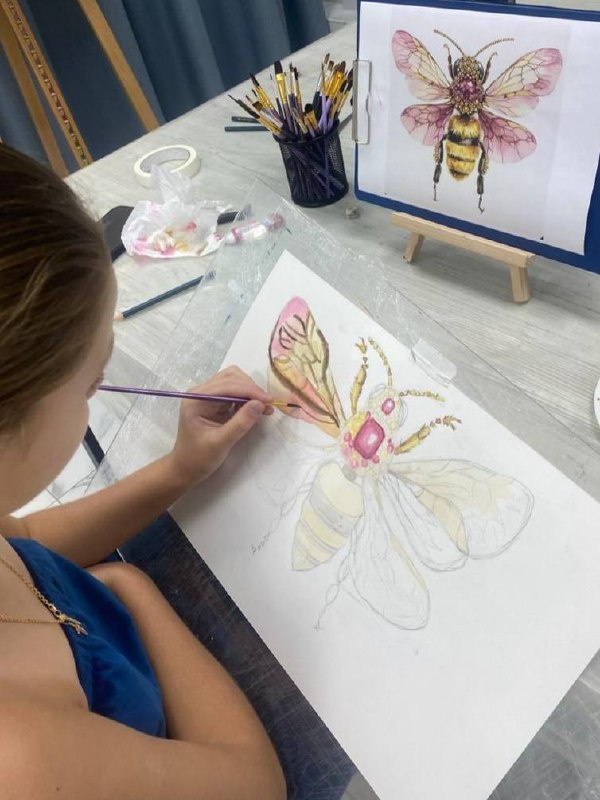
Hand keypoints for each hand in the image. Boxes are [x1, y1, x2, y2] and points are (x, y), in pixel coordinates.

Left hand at [167, 366, 272, 485]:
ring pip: (234, 382)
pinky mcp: (215, 403)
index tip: (269, 401)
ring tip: (264, 408)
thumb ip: (240, 423)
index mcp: (196, 399)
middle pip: (231, 377)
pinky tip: (256, 410)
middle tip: (268, 405)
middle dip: (251, 388)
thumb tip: (260, 404)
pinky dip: (247, 398)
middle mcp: (200, 392)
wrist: (186, 469)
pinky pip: (234, 392)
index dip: (250, 390)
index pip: (227, 385)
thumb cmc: (199, 458)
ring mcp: (207, 396)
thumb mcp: (221, 442)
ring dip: (250, 392)